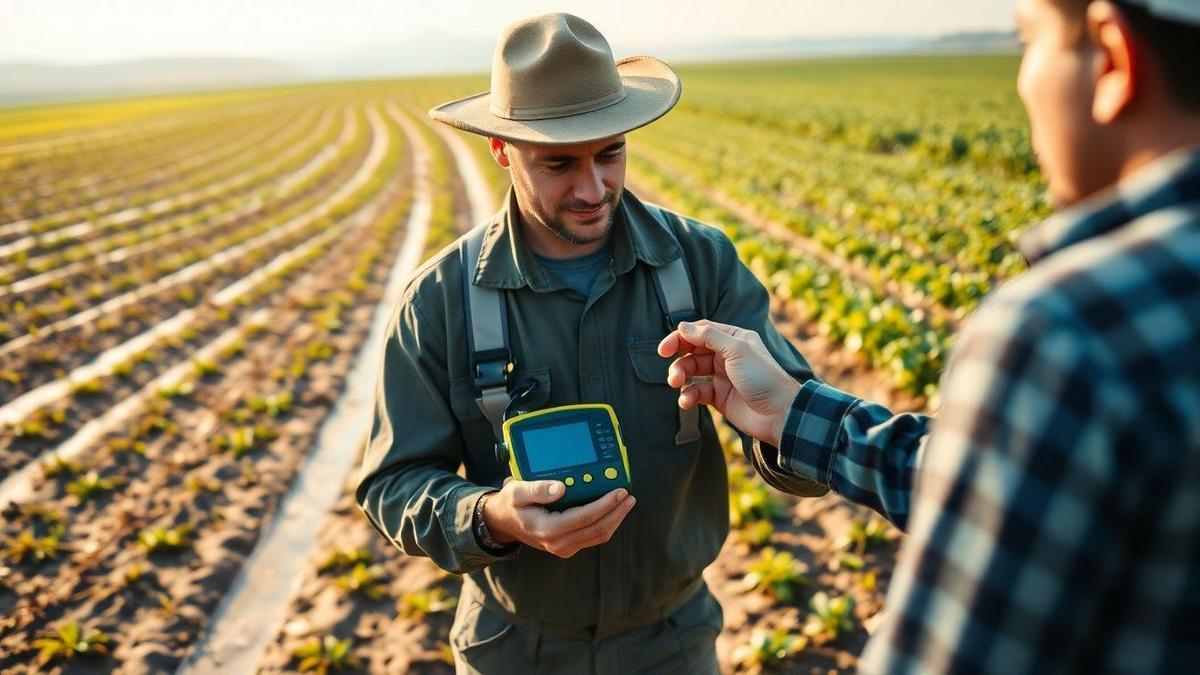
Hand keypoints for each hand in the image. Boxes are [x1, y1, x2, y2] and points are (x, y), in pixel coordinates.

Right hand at [481, 478, 635, 557]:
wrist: (504, 523)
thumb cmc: (511, 504)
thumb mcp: (517, 491)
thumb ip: (537, 489)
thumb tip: (561, 488)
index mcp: (547, 529)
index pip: (584, 518)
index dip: (605, 505)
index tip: (619, 491)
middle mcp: (557, 543)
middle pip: (596, 529)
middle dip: (616, 512)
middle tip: (629, 496)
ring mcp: (563, 548)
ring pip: (598, 536)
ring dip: (615, 519)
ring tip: (626, 502)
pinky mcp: (567, 547)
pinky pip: (592, 538)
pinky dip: (606, 524)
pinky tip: (613, 511)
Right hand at [657, 320, 801, 447]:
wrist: (779, 413)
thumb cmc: (763, 377)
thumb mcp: (736, 350)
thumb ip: (708, 337)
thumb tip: (683, 326)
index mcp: (734, 339)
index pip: (701, 331)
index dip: (680, 338)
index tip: (664, 349)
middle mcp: (727, 355)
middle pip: (693, 352)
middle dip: (679, 361)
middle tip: (671, 374)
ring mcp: (722, 376)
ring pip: (692, 372)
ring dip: (681, 377)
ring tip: (677, 386)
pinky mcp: (719, 397)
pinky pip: (697, 392)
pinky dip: (689, 396)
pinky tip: (687, 402)